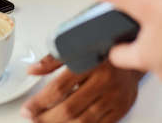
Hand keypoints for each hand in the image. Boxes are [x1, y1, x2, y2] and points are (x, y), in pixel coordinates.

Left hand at [21, 55, 139, 122]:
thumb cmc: (103, 49)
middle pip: (69, 108)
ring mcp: (114, 97)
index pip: (59, 88)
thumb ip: (54, 59)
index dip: (40, 102)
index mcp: (91, 62)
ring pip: (82, 121)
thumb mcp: (78, 46)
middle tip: (32, 118)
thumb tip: (32, 70)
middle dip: (45, 118)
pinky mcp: (121, 108)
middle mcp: (104, 81)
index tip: (27, 108)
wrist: (134, 53)